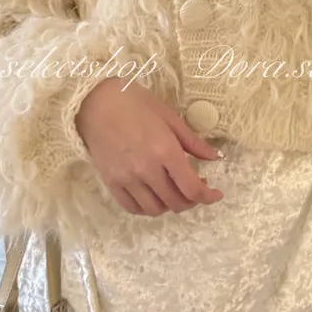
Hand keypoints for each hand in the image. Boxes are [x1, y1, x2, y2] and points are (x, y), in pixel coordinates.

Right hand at [74, 79, 225, 217]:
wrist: (95, 101)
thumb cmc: (135, 103)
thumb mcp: (170, 118)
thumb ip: (193, 142)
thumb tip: (215, 158)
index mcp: (165, 151)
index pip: (192, 188)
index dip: (208, 196)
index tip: (215, 194)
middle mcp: (146, 170)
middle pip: (176, 202)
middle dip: (192, 200)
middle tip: (196, 187)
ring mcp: (126, 178)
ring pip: (155, 209)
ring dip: (170, 205)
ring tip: (174, 191)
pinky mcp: (110, 182)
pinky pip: (132, 207)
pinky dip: (147, 208)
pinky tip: (154, 195)